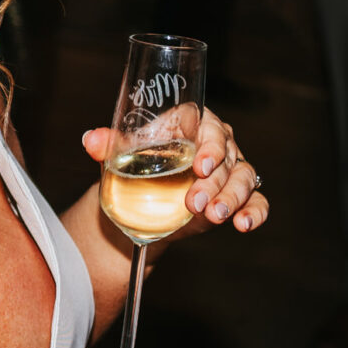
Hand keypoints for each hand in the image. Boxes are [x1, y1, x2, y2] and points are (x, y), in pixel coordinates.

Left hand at [81, 104, 268, 236]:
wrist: (139, 201)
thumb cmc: (134, 166)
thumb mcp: (119, 155)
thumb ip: (108, 145)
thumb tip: (90, 140)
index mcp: (190, 123)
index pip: (207, 125)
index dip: (209, 143)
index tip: (199, 164)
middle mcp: (216, 143)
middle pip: (226, 156)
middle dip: (213, 181)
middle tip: (194, 202)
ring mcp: (229, 171)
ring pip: (243, 178)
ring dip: (231, 198)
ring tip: (214, 216)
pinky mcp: (236, 197)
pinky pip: (256, 201)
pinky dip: (254, 212)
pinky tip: (244, 224)